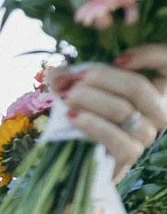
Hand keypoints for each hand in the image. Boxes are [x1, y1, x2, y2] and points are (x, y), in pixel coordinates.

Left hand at [52, 47, 166, 178]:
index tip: (118, 58)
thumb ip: (74, 78)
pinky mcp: (130, 154)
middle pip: (137, 87)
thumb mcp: (85, 90)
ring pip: (123, 110)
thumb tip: (57, 73)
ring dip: (92, 100)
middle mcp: (158, 110)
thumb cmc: (88, 116)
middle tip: (75, 80)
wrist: (84, 158)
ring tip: (67, 97)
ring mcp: (146, 133)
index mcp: (156, 89)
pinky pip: (116, 139)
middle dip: (102, 78)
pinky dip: (93, 125)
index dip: (150, 55)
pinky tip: (73, 117)